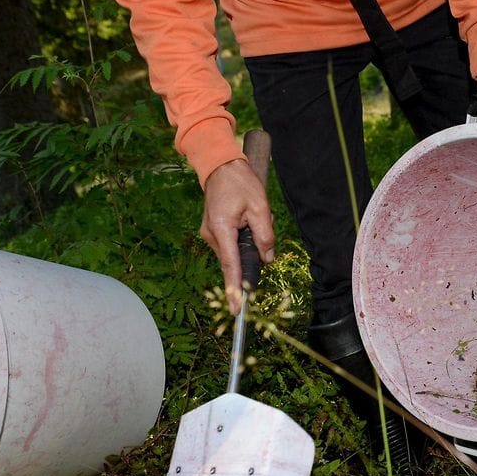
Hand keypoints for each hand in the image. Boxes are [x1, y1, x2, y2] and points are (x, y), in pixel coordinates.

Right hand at [199, 158, 274, 312]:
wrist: (220, 166)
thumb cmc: (241, 183)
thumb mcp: (260, 206)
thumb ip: (265, 235)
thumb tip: (267, 260)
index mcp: (222, 228)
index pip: (231, 266)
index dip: (235, 288)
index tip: (237, 309)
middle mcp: (211, 235)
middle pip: (236, 259)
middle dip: (252, 251)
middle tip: (259, 222)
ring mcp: (209, 234)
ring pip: (235, 252)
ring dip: (249, 241)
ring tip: (252, 215)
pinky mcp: (212, 233)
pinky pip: (231, 245)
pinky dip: (243, 237)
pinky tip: (247, 218)